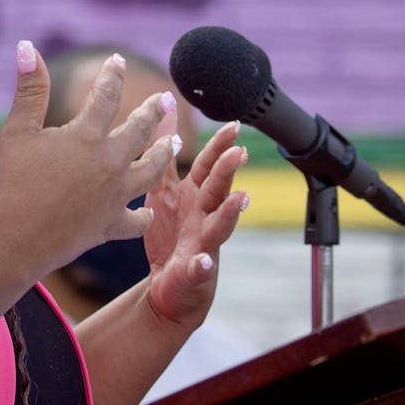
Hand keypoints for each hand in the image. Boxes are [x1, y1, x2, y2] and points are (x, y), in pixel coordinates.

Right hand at [0, 42, 175, 281]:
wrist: (15, 241)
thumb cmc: (11, 183)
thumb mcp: (18, 130)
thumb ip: (30, 89)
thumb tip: (27, 45)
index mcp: (87, 137)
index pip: (106, 96)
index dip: (112, 75)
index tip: (118, 61)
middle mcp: (110, 164)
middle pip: (140, 131)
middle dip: (154, 111)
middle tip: (165, 99)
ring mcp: (115, 197)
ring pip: (151, 171)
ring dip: (164, 155)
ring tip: (174, 143)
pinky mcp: (111, 226)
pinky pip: (137, 220)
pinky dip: (145, 214)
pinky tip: (150, 209)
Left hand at [140, 118, 247, 329]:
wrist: (167, 286)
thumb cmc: (169, 235)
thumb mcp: (164, 193)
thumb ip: (166, 159)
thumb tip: (164, 117)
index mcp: (195, 196)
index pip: (210, 166)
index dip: (220, 146)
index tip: (234, 125)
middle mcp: (204, 216)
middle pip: (218, 189)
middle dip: (228, 171)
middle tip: (239, 151)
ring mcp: (204, 244)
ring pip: (220, 226)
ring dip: (229, 213)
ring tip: (240, 199)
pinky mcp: (194, 272)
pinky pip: (199, 269)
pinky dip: (202, 266)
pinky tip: (204, 262)